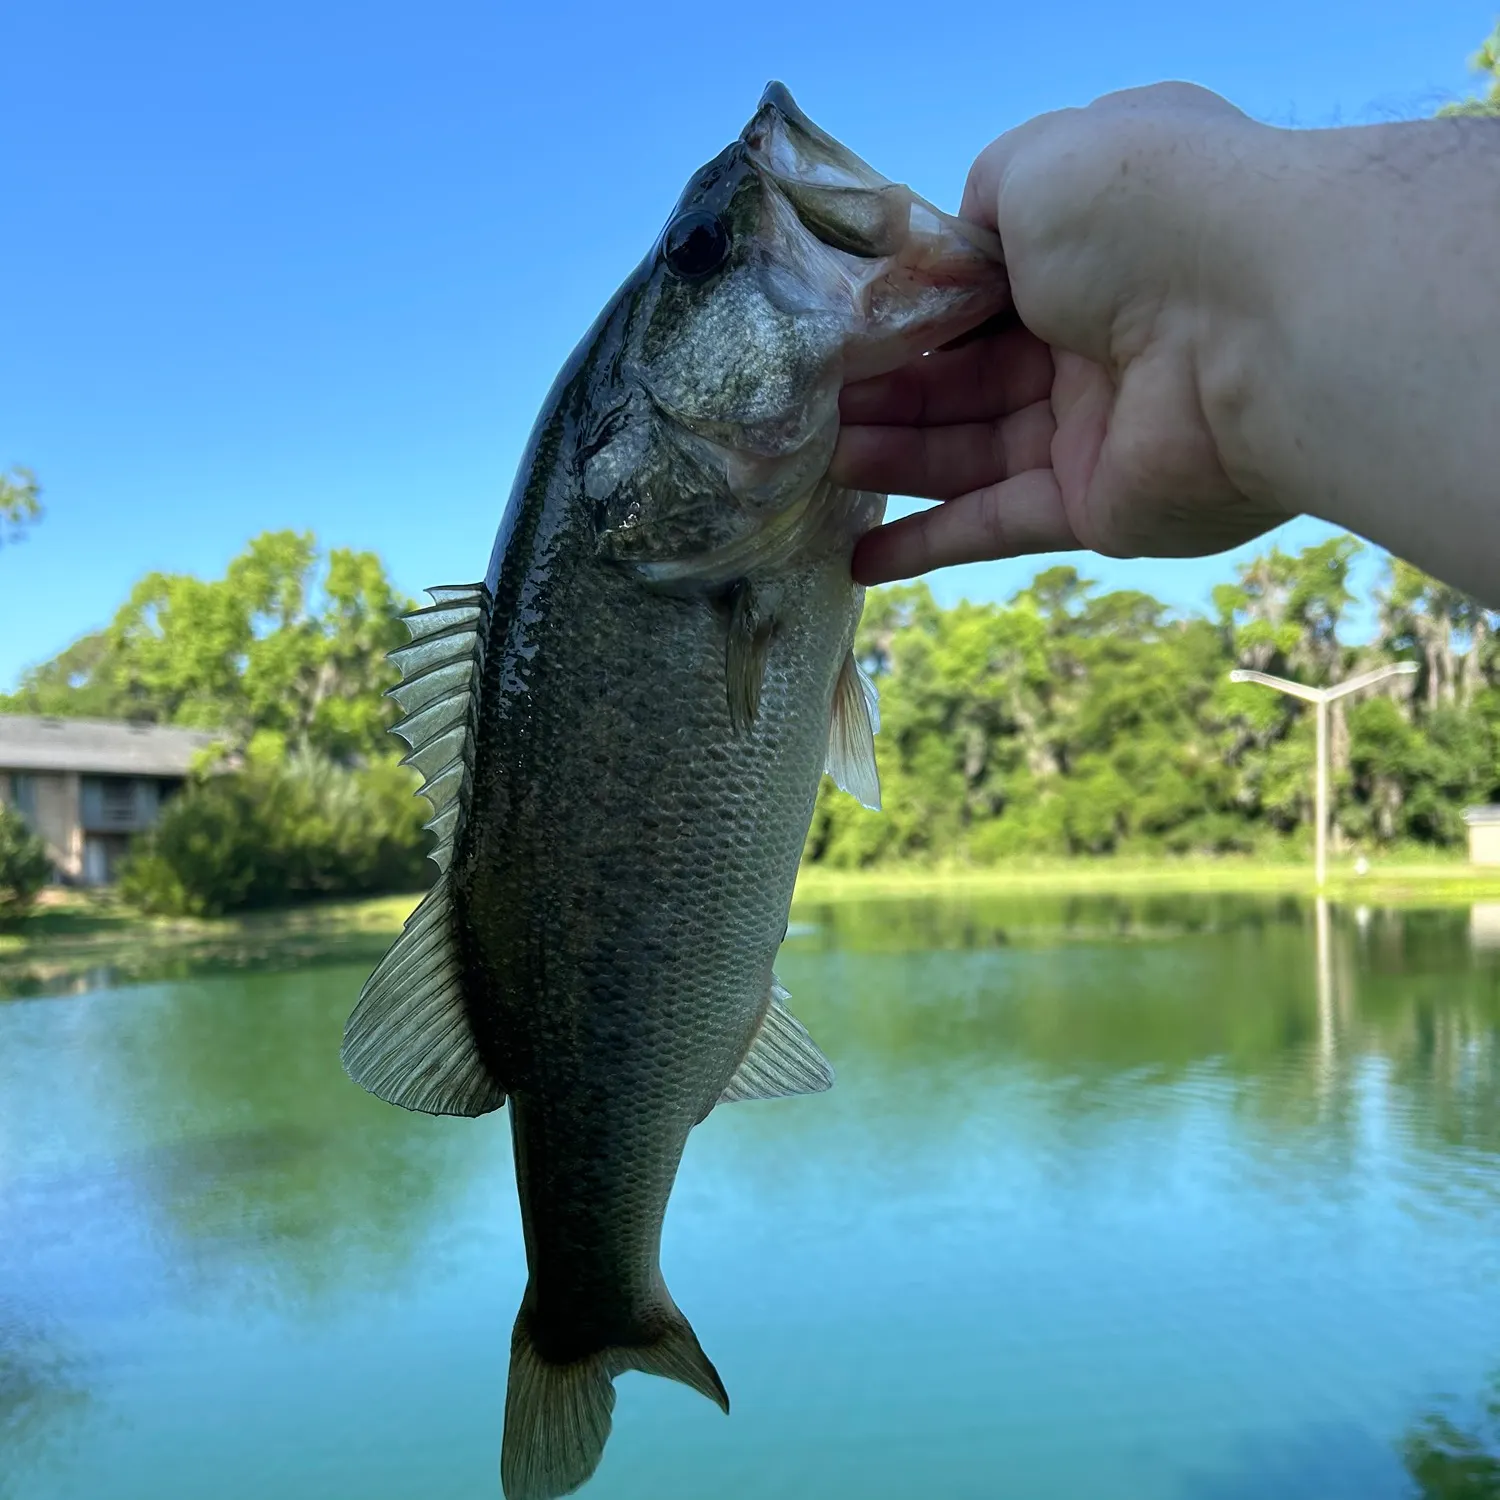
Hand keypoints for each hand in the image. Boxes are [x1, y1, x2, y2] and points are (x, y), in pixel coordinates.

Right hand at [834, 83, 1290, 585]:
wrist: (1252, 325)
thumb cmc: (1144, 216)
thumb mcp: (1040, 166)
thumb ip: (981, 203)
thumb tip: (949, 245)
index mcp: (1092, 247)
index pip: (981, 287)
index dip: (907, 312)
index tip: (835, 334)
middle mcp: (1098, 336)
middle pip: (968, 375)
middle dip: (884, 391)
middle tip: (806, 410)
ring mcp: (1099, 429)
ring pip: (972, 449)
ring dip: (892, 459)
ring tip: (815, 466)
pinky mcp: (1099, 509)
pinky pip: (998, 526)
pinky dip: (927, 545)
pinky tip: (857, 559)